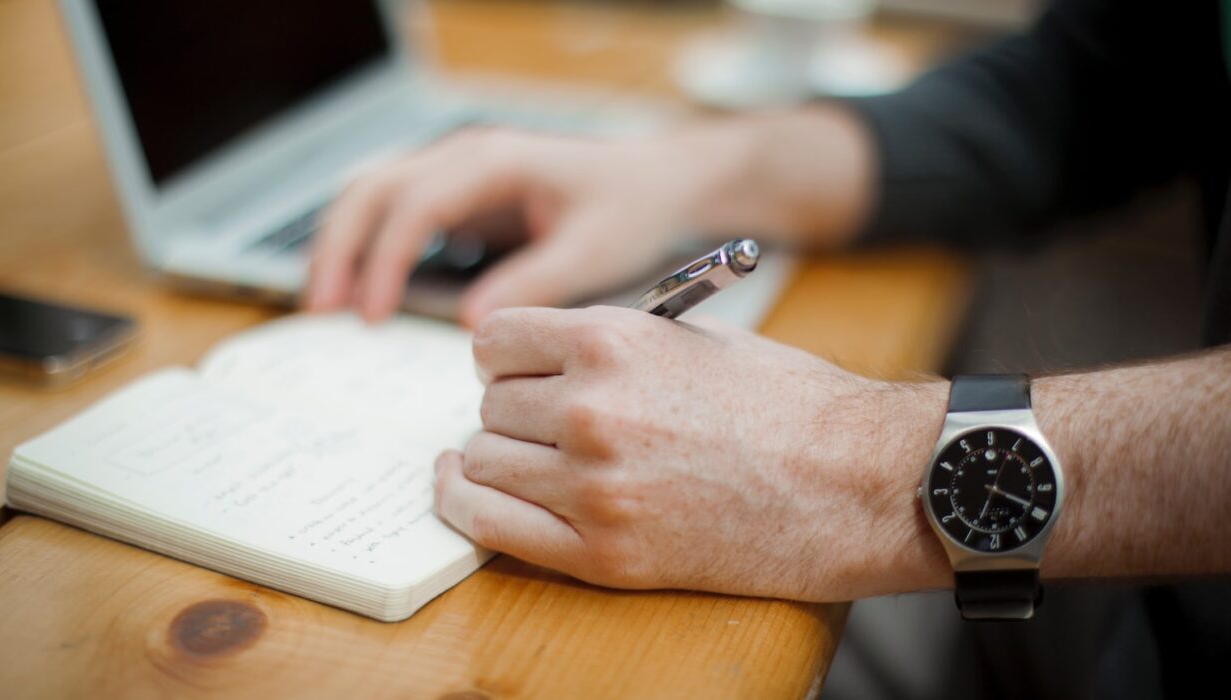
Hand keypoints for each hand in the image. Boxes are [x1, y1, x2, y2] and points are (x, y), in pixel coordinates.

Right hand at [306, 106, 874, 326]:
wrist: (661, 183)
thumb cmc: (634, 209)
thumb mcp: (593, 251)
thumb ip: (534, 283)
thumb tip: (472, 326)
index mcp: (497, 161)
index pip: (416, 203)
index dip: (384, 259)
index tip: (371, 315)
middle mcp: (467, 157)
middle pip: (373, 189)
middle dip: (338, 248)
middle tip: (320, 312)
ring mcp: (459, 173)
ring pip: (374, 195)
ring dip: (342, 245)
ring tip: (324, 306)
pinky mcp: (462, 197)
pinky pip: (396, 214)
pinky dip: (368, 248)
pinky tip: (361, 293)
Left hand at [433, 305, 951, 600]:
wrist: (854, 483)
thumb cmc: (786, 404)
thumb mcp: (693, 337)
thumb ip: (609, 341)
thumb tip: (542, 353)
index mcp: (612, 342)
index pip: (495, 340)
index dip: (504, 355)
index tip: (516, 369)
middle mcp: (591, 410)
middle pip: (490, 404)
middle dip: (512, 407)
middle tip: (544, 419)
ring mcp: (593, 487)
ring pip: (483, 461)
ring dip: (498, 457)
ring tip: (528, 456)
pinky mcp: (603, 554)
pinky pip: (491, 525)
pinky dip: (467, 504)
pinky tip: (465, 488)